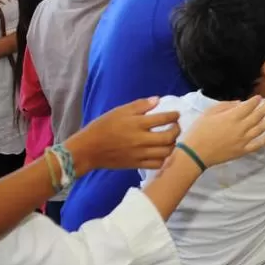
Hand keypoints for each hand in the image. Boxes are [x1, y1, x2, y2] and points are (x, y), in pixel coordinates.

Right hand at [64, 97, 180, 174]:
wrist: (88, 149)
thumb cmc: (103, 127)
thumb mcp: (120, 111)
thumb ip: (140, 105)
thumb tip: (157, 100)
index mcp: (137, 124)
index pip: (163, 119)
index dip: (174, 116)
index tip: (176, 114)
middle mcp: (141, 140)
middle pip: (168, 137)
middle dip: (176, 131)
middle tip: (176, 126)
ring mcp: (140, 154)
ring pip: (165, 152)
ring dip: (172, 145)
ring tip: (170, 139)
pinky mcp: (136, 164)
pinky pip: (157, 164)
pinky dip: (163, 158)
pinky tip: (162, 152)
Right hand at [180, 96, 264, 166]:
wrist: (195, 153)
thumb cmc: (199, 130)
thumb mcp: (208, 113)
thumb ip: (225, 106)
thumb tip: (240, 103)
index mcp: (232, 117)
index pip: (248, 106)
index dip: (255, 101)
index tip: (260, 97)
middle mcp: (241, 127)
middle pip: (257, 116)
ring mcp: (243, 140)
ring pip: (260, 129)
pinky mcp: (242, 151)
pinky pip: (257, 145)